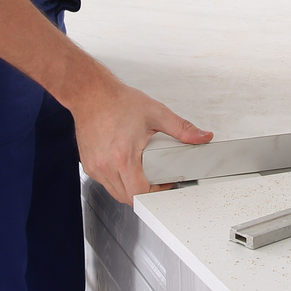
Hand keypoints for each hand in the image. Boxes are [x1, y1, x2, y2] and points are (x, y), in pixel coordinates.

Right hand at [69, 71, 212, 203]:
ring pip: (115, 192)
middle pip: (128, 198)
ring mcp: (95, 167)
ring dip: (130, 188)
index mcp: (124, 157)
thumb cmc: (117, 101)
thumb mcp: (156, 113)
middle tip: (155, 178)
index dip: (156, 193)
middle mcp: (106, 166)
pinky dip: (117, 180)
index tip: (163, 182)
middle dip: (145, 193)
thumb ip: (182, 128)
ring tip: (140, 171)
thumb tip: (202, 137)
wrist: (90, 93)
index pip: (140, 193)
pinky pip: (105, 183)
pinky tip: (124, 166)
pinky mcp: (88, 165)